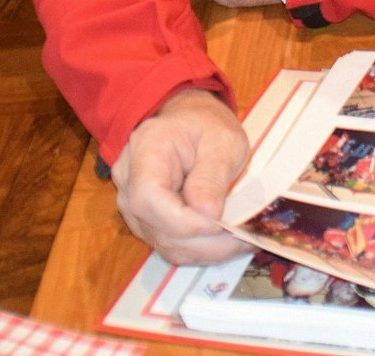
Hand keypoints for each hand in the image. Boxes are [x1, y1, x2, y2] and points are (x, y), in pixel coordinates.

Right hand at [111, 89, 253, 264]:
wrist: (188, 123)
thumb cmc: (204, 125)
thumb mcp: (222, 139)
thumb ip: (213, 174)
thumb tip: (207, 212)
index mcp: (145, 152)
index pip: (149, 198)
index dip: (185, 220)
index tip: (222, 222)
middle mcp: (130, 185)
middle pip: (158, 228)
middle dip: (206, 241)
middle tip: (244, 238)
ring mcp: (135, 208)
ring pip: (167, 245)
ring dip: (207, 251)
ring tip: (241, 241)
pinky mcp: (150, 223)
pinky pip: (173, 246)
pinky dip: (202, 250)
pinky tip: (227, 242)